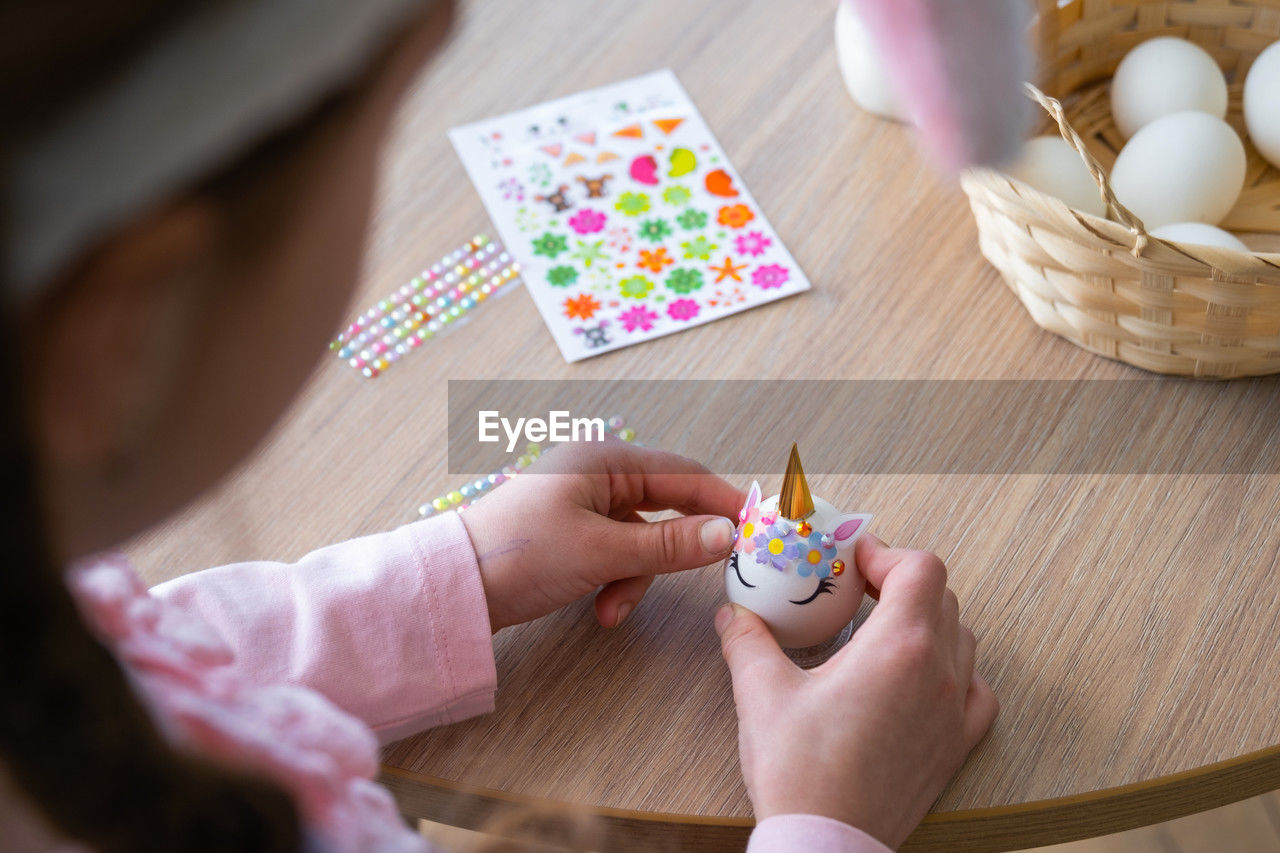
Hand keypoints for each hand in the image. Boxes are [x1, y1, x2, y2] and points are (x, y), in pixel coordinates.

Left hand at [460, 439, 742, 631]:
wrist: (455, 588)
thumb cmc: (522, 556)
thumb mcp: (603, 552)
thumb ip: (669, 544)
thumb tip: (726, 534)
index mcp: (604, 460)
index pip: (684, 474)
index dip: (722, 502)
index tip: (755, 529)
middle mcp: (596, 473)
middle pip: (664, 509)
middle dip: (666, 555)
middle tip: (689, 581)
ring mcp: (582, 503)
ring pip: (641, 540)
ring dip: (634, 578)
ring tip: (611, 609)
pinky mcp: (570, 532)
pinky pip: (614, 553)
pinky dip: (613, 581)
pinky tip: (599, 607)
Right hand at [716, 534, 997, 848]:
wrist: (826, 843)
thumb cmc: (801, 774)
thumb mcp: (761, 694)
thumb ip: (747, 640)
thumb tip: (733, 613)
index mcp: (897, 648)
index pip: (919, 568)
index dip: (885, 553)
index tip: (852, 561)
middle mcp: (938, 673)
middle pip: (941, 595)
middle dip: (900, 581)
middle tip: (858, 589)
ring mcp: (954, 711)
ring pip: (962, 638)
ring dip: (927, 621)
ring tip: (882, 630)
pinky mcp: (956, 746)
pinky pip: (978, 689)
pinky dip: (956, 671)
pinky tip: (923, 678)